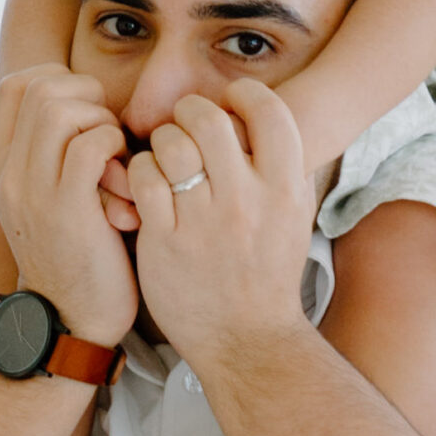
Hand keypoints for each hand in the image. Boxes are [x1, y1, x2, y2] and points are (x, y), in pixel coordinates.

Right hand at [0, 66, 136, 349]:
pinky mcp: (65, 210)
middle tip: (107, 134)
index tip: (88, 111)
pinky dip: (115, 147)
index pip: (16, 85)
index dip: (61, 81)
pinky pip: (89, 144)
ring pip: (61, 108)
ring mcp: (30, 190)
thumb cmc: (75, 254)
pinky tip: (125, 178)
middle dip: (87, 97)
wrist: (70, 321)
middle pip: (40, 87)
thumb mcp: (46, 197)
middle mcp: (5, 172)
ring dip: (101, 121)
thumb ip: (51, 153)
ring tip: (115, 156)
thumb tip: (85, 103)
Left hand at [126, 80, 315, 371]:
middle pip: (209, 118)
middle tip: (186, 124)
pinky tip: (147, 185)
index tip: (230, 102)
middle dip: (191, 112)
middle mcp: (247, 201)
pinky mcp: (165, 240)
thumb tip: (267, 114)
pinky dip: (140, 172)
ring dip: (162, 141)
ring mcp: (204, 222)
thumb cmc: (268, 274)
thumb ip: (285, 167)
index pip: (269, 111)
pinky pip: (144, 179)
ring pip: (171, 144)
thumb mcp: (294, 217)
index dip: (245, 95)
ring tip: (165, 156)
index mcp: (285, 189)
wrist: (246, 340)